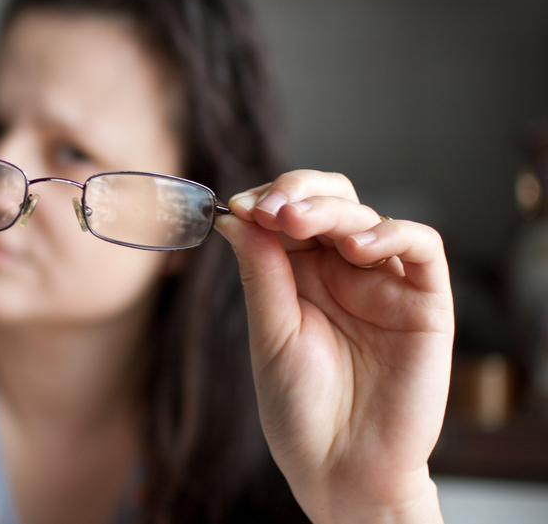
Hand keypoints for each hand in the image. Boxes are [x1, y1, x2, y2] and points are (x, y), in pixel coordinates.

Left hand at [214, 170, 452, 523]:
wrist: (339, 468)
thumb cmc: (299, 407)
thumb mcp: (270, 332)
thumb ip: (262, 271)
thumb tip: (236, 213)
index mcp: (299, 274)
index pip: (289, 212)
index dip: (267, 199)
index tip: (239, 207)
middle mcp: (342, 271)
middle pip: (329, 201)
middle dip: (297, 192)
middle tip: (270, 208)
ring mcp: (384, 283)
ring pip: (367, 216)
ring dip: (331, 209)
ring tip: (297, 222)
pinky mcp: (425, 302)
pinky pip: (420, 247)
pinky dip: (391, 234)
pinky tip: (357, 246)